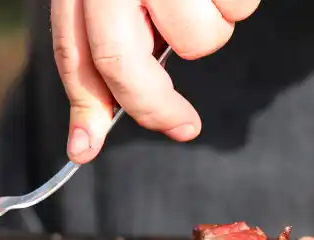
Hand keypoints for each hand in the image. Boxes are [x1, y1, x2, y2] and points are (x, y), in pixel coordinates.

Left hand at [51, 0, 259, 162]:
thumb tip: (93, 129)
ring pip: (197, 40)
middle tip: (181, 126)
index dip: (82, 107)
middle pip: (125, 63)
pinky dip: (238, 1)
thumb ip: (105, 43)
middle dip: (154, 107)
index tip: (83, 150)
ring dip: (210, 29)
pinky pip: (238, 7)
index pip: (75, 53)